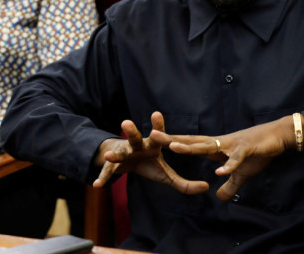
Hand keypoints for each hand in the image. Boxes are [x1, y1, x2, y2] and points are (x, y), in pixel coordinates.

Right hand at [93, 112, 208, 194]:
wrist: (125, 162)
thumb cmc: (148, 164)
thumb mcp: (166, 174)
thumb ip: (184, 183)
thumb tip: (206, 188)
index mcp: (152, 145)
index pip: (158, 134)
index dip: (158, 126)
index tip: (156, 113)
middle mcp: (137, 146)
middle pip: (135, 137)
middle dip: (131, 131)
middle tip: (126, 123)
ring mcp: (123, 154)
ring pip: (119, 152)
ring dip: (114, 154)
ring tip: (107, 155)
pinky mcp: (113, 165)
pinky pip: (109, 172)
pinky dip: (103, 178)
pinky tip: (97, 185)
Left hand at [152, 116, 302, 201]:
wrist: (279, 136)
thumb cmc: (259, 150)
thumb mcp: (243, 172)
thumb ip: (230, 185)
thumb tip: (220, 198)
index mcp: (218, 147)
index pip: (192, 144)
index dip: (175, 143)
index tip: (156, 141)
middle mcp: (221, 143)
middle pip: (193, 141)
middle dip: (173, 140)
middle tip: (153, 136)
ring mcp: (233, 145)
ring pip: (209, 146)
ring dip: (192, 147)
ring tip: (176, 148)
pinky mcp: (247, 149)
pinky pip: (236, 159)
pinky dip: (228, 165)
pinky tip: (219, 171)